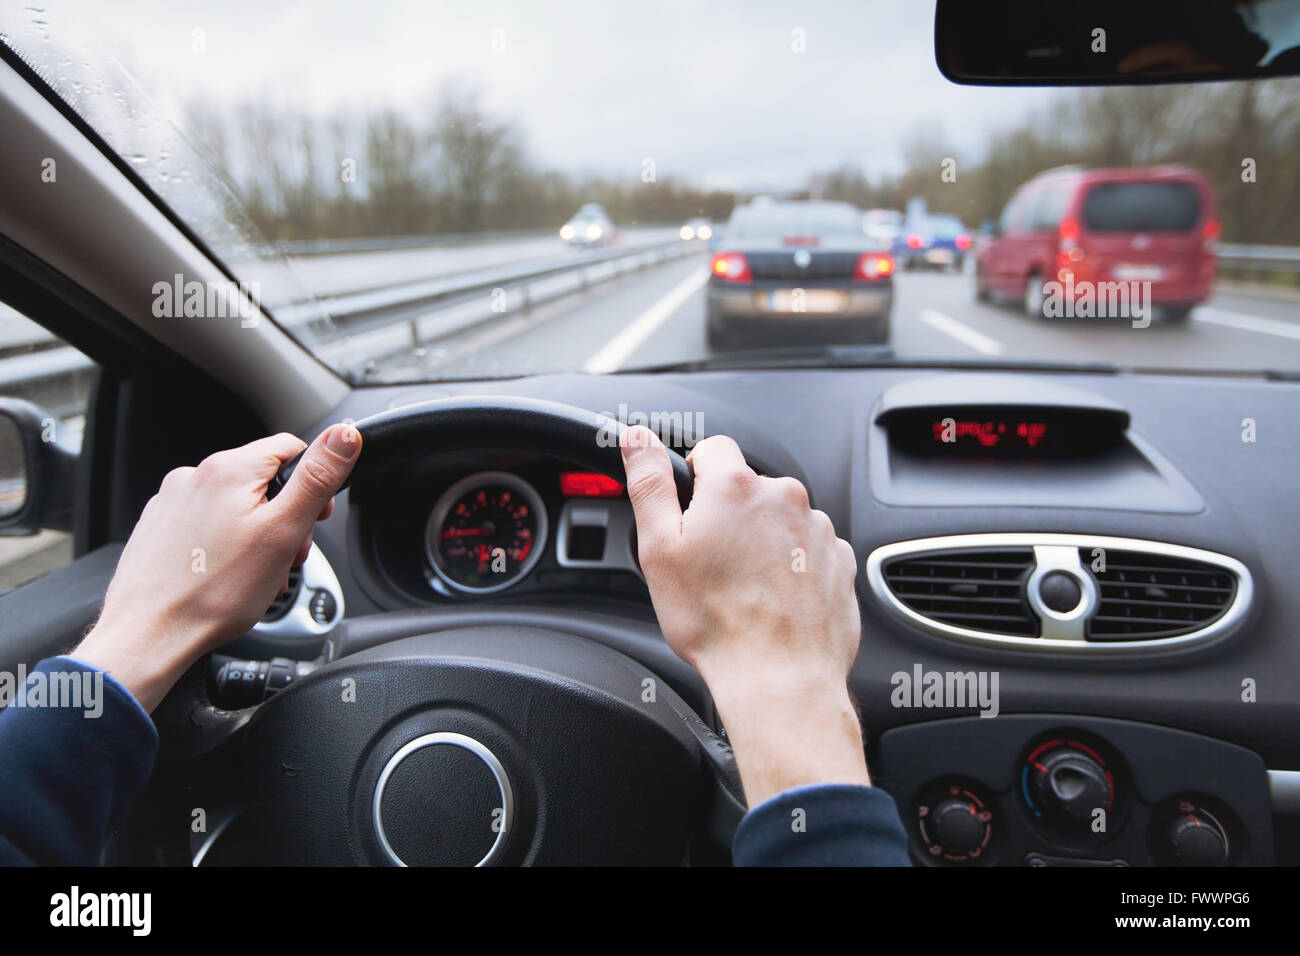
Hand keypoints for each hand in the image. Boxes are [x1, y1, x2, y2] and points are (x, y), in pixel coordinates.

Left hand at [74, 423, 361, 710]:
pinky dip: (226, 546)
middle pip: (264, 481)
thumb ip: (317, 478)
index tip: (316, 518)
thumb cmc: (214, 592)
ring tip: (257, 574)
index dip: (314, 483)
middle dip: (285, 517)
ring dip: (258, 535)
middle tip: (285, 556)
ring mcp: (173, 502)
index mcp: (229, 469)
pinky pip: (208, 525)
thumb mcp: (284, 531)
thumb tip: (345, 436)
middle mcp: (195, 476)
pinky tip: (227, 576)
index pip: (291, 448)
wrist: (149, 635)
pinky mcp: (160, 528)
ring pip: (236, 506)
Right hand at [619, 425, 868, 805]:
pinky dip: (792, 568)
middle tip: (712, 565)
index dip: (695, 480)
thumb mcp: (659, 549)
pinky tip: (773, 601)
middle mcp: (785, 497)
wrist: (779, 678)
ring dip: (763, 543)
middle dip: (730, 517)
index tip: (691, 516)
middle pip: (748, 489)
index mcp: (736, 486)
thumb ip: (649, 484)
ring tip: (745, 590)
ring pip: (780, 521)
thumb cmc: (716, 622)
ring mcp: (818, 529)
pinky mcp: (840, 561)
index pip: (713, 450)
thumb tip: (637, 439)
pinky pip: (809, 551)